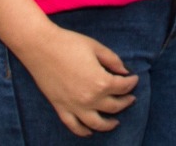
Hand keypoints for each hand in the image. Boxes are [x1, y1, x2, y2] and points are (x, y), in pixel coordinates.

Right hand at [19, 25, 138, 135]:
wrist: (41, 47)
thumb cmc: (69, 43)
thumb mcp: (96, 47)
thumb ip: (113, 60)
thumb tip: (125, 72)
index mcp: (101, 81)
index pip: (123, 87)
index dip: (132, 82)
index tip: (134, 78)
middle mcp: (90, 98)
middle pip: (114, 106)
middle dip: (125, 102)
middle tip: (130, 98)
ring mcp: (74, 106)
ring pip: (96, 123)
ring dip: (109, 124)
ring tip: (115, 122)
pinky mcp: (61, 108)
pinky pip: (74, 126)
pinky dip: (83, 131)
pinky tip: (90, 131)